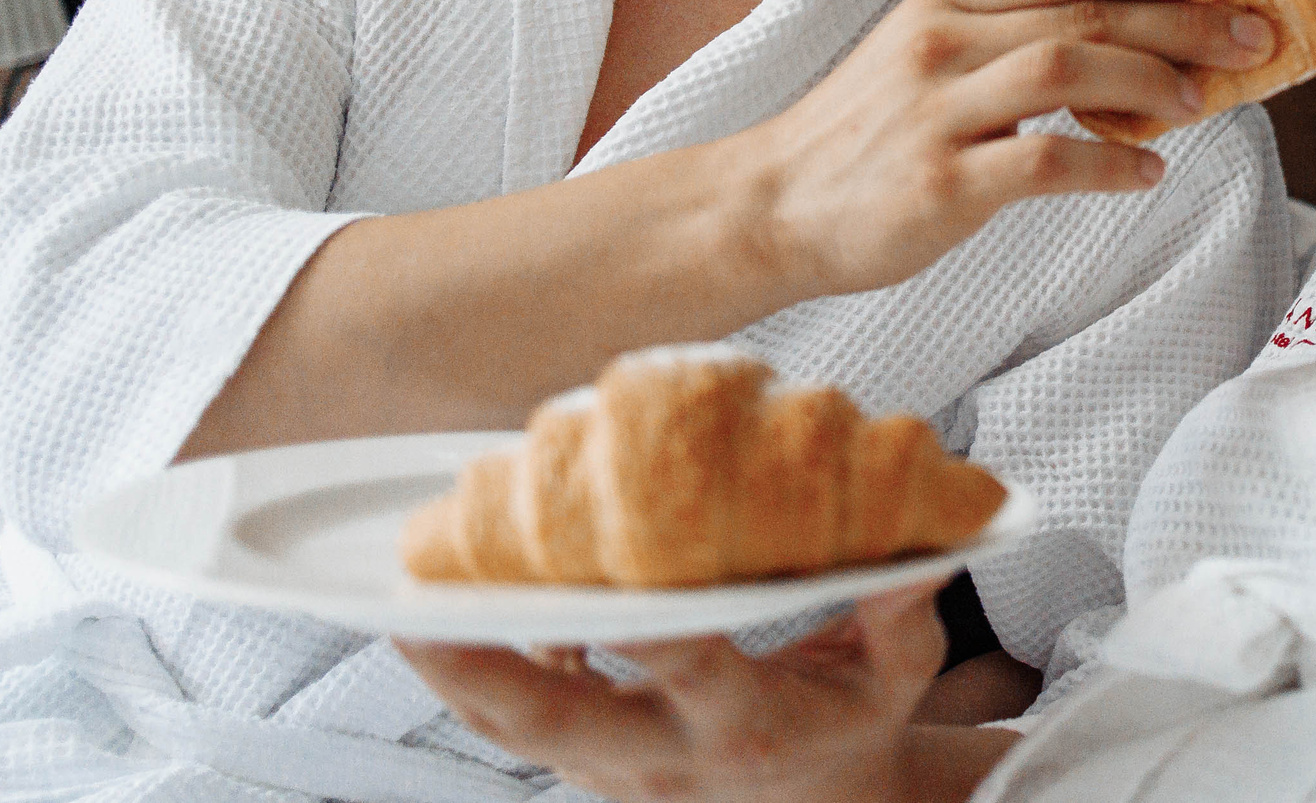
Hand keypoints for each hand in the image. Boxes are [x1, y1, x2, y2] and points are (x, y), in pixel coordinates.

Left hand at [398, 583, 948, 802]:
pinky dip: (472, 678)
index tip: (609, 576)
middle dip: (482, 670)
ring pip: (511, 728)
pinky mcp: (585, 764)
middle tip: (420, 612)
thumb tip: (918, 547)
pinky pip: (513, 723)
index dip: (647, 629)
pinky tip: (441, 614)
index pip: (687, 671)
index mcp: (743, 726)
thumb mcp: (897, 679)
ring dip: (452, 672)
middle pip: (553, 721)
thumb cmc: (852, 728)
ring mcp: (613, 768)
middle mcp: (663, 756)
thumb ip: (903, 612)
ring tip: (397, 602)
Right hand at [719, 0, 1273, 299]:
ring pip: (1068, 68)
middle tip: (1250, 36)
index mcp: (942, 2)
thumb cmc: (862, 137)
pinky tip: (1147, 172)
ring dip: (1151, 81)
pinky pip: (1046, 160)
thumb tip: (1115, 28)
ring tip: (1200, 102)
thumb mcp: (922, 55)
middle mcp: (939, 42)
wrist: (770, 206)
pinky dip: (1111, 163)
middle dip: (1180, 20)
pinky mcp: (941, 183)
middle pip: (1081, 10)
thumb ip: (1004, 34)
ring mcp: (937, 112)